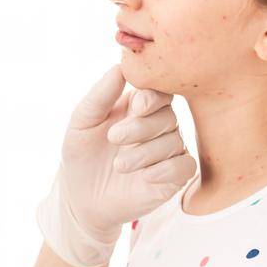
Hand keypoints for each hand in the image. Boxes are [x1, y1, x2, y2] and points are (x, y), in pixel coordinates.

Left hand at [38, 65, 195, 266]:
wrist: (81, 199)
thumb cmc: (82, 155)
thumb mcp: (82, 123)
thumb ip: (100, 95)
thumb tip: (120, 67)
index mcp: (139, 107)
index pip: (159, 91)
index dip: (152, 97)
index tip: (136, 106)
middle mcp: (158, 125)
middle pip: (167, 115)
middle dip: (141, 127)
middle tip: (114, 138)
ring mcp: (168, 151)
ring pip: (173, 142)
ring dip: (145, 153)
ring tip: (118, 165)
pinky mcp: (174, 176)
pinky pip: (185, 166)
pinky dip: (167, 170)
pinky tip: (146, 176)